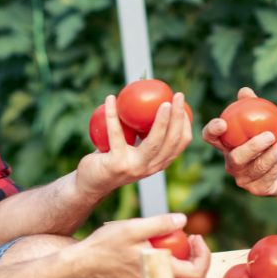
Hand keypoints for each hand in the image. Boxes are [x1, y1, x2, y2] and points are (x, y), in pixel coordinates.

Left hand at [76, 93, 192, 196]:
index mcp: (159, 162)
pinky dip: (112, 114)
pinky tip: (110, 98)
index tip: (181, 102)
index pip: (181, 143)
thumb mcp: (133, 146)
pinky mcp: (117, 164)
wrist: (91, 182)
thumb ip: (143, 130)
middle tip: (177, 96)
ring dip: (162, 121)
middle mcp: (151, 167)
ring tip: (163, 102)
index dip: (185, 122)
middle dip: (178, 117)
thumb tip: (149, 95)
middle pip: (172, 141)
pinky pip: (116, 135)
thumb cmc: (112, 157)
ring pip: (154, 142)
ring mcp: (135, 167)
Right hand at [77, 214, 210, 277]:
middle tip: (191, 237)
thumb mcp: (134, 228)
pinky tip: (156, 244)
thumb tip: (183, 220)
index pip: (197, 273)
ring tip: (174, 238)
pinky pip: (163, 274)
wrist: (83, 263)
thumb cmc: (105, 246)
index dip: (203, 255)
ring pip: (178, 277)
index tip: (196, 236)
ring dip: (183, 258)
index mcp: (159, 270)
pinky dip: (168, 260)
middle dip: (197, 256)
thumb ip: (160, 224)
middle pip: (191, 277)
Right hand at [202, 87, 276, 196]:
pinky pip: (267, 178)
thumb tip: (244, 91)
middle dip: (252, 147)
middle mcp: (231, 163)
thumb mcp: (263, 121)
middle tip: (270, 135)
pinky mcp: (257, 189)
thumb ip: (252, 106)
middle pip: (235, 157)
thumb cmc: (270, 138)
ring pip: (255, 168)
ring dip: (271, 155)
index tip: (223, 123)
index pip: (210, 137)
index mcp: (226, 144)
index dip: (212, 130)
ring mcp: (243, 179)